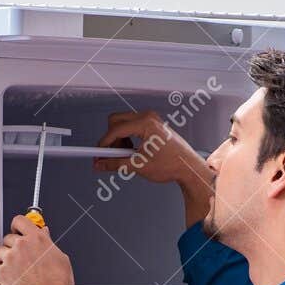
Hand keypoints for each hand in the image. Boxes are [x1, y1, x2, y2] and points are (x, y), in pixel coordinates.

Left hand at [0, 215, 75, 284]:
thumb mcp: (60, 258)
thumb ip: (48, 243)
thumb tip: (45, 234)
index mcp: (37, 239)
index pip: (20, 221)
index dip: (17, 226)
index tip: (17, 231)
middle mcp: (22, 245)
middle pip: (8, 238)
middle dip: (12, 247)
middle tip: (18, 258)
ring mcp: (10, 258)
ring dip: (3, 259)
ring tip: (12, 269)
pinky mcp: (2, 273)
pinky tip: (2, 276)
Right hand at [94, 109, 213, 226]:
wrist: (188, 167)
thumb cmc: (171, 164)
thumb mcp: (139, 166)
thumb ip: (115, 164)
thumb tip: (101, 164)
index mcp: (146, 123)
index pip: (115, 129)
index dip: (103, 143)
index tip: (96, 154)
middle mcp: (148, 117)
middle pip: (116, 121)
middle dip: (110, 139)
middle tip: (109, 156)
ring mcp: (150, 119)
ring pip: (122, 124)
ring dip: (119, 140)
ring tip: (125, 156)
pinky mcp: (152, 124)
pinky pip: (131, 127)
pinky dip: (127, 139)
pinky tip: (132, 152)